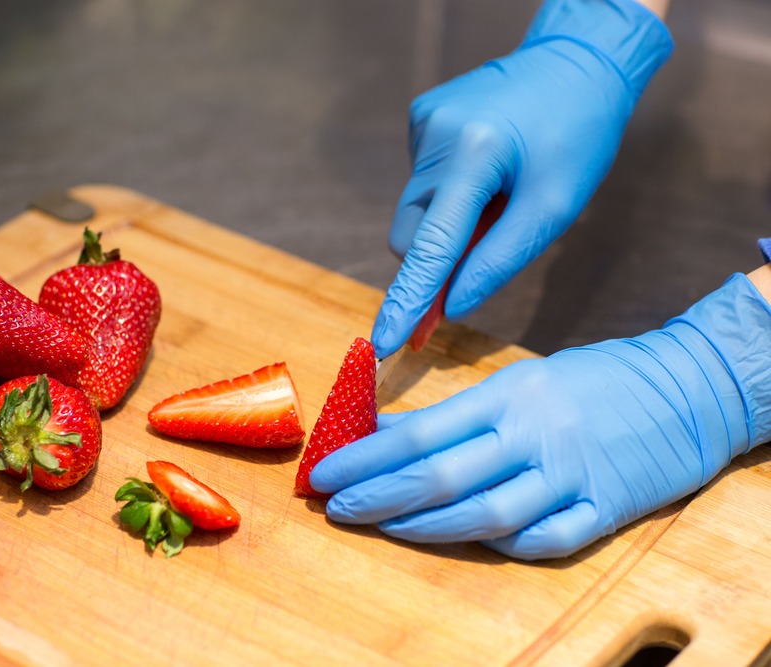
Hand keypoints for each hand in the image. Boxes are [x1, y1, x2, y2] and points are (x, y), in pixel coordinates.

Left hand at [313, 274, 770, 559]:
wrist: (689, 384)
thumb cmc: (592, 379)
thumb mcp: (520, 380)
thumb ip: (458, 413)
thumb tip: (387, 432)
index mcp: (509, 395)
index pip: (421, 432)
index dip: (365, 457)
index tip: (324, 471)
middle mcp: (534, 435)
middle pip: (442, 477)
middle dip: (378, 495)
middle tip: (335, 508)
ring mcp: (572, 474)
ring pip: (486, 515)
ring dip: (425, 527)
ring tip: (383, 528)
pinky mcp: (607, 507)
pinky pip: (547, 540)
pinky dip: (504, 547)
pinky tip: (470, 544)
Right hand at [372, 0, 672, 356]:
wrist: (579, 60)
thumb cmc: (579, 133)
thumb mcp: (554, 206)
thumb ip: (499, 260)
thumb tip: (452, 306)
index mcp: (472, 153)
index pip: (430, 246)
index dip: (408, 300)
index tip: (385, 342)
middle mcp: (433, 134)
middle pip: (412, 233)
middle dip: (440, 258)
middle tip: (486, 254)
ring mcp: (422, 123)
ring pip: (416, 210)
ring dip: (450, 223)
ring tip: (498, 198)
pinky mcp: (421, 118)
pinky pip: (424, 181)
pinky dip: (450, 194)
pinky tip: (488, 171)